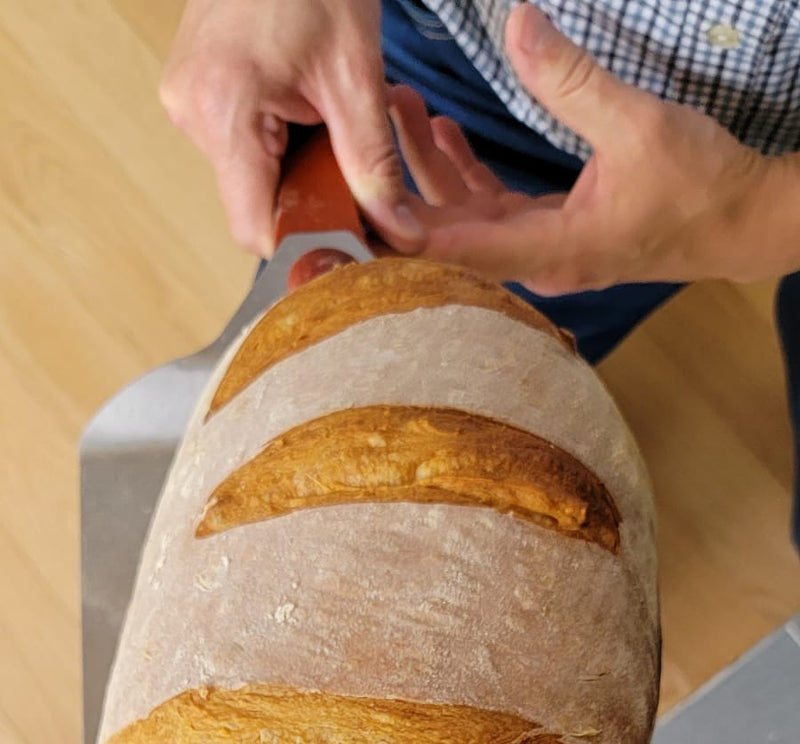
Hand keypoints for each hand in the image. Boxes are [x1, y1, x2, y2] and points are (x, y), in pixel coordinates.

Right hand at [160, 0, 423, 254]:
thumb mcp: (356, 76)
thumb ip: (375, 166)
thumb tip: (401, 237)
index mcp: (224, 110)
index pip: (256, 228)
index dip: (306, 241)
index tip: (350, 236)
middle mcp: (190, 113)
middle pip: (254, 204)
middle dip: (306, 198)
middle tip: (350, 161)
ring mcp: (184, 101)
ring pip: (247, 177)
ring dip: (292, 167)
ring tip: (322, 117)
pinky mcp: (190, 91)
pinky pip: (237, 145)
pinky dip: (275, 142)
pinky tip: (299, 105)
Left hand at [390, 4, 775, 292]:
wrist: (743, 221)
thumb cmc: (699, 186)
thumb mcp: (636, 123)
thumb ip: (573, 79)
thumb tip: (520, 27)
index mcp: (552, 250)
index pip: (459, 248)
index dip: (407, 229)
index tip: (363, 200)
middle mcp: (540, 260)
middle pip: (451, 233)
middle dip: (406, 181)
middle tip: (371, 123)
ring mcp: (546, 248)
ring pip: (469, 217)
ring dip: (432, 170)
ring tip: (402, 112)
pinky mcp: (556, 231)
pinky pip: (494, 208)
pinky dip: (466, 176)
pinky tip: (445, 137)